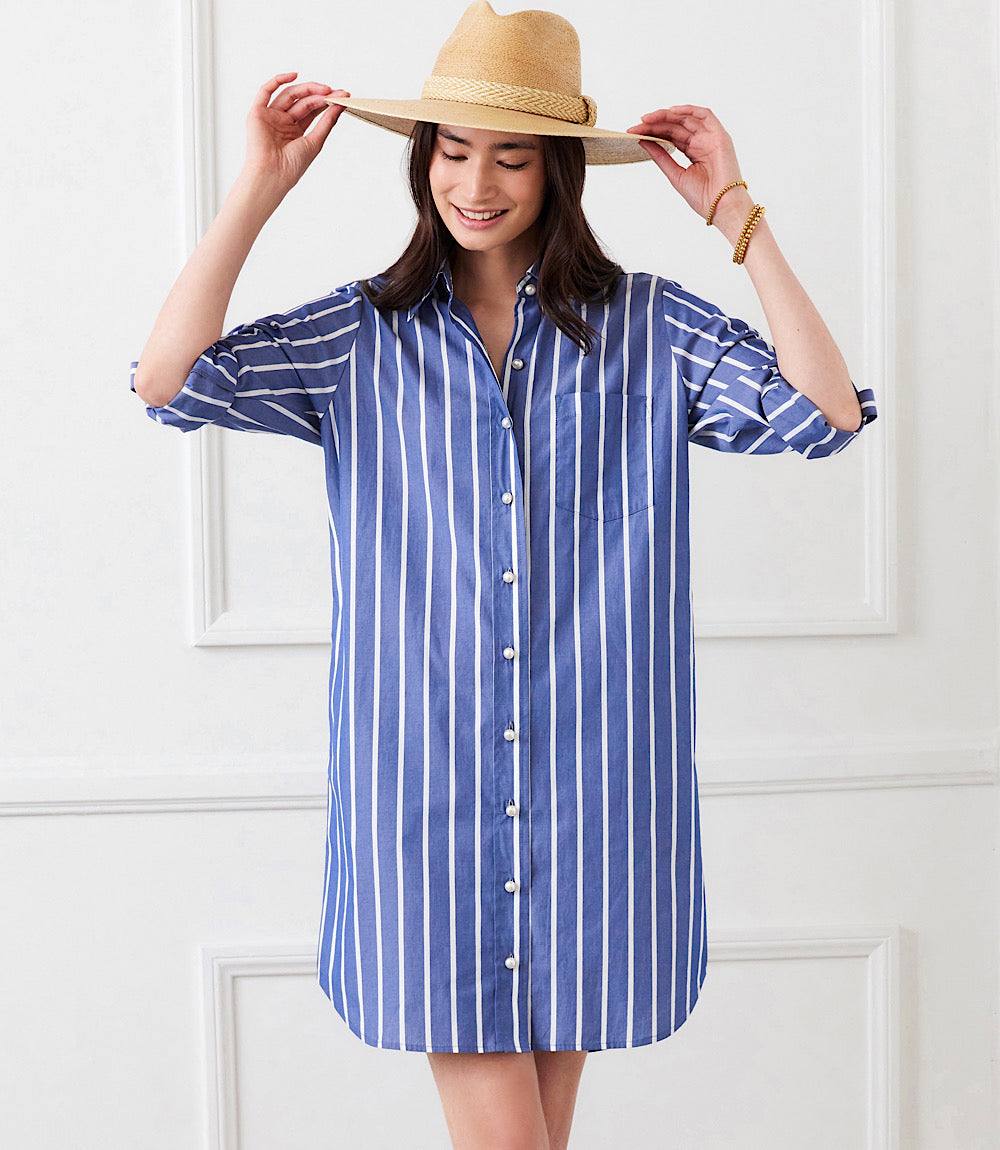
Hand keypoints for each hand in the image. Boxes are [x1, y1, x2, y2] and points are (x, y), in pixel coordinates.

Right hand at [242, 72, 350, 191]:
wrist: (273, 175)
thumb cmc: (292, 166)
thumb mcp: (315, 141)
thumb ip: (327, 122)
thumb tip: (340, 105)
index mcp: (296, 130)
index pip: (312, 110)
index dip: (327, 102)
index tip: (343, 96)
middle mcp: (283, 121)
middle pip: (302, 101)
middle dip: (319, 95)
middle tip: (335, 92)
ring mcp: (271, 116)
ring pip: (289, 95)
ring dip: (307, 89)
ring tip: (324, 90)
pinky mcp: (258, 112)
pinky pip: (265, 91)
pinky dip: (278, 80)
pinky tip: (294, 75)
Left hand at [625, 106, 747, 223]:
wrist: (721, 207)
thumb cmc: (704, 197)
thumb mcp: (675, 174)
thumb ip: (661, 157)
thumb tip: (643, 141)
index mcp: (694, 152)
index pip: (670, 136)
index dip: (652, 132)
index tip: (634, 133)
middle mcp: (702, 142)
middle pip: (676, 126)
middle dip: (655, 124)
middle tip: (636, 126)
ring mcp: (711, 138)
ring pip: (687, 118)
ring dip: (667, 115)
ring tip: (648, 119)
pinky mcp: (720, 136)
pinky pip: (705, 115)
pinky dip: (688, 110)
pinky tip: (671, 111)